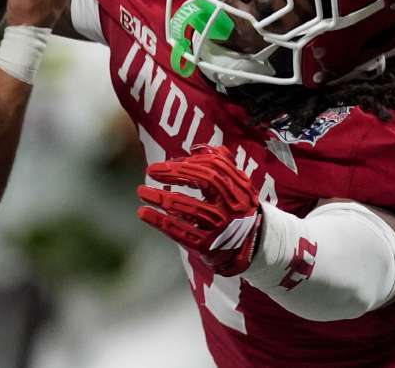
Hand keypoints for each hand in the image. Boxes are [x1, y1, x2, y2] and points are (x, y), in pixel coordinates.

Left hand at [137, 145, 260, 275]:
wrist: (253, 246)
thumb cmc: (237, 210)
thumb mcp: (237, 186)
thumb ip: (221, 165)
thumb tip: (198, 148)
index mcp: (238, 187)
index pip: (214, 167)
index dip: (189, 162)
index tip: (168, 163)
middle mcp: (232, 205)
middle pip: (206, 181)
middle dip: (176, 173)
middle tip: (151, 170)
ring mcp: (221, 226)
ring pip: (191, 208)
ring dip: (162, 198)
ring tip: (141, 191)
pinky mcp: (208, 246)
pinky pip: (182, 232)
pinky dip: (160, 222)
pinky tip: (144, 213)